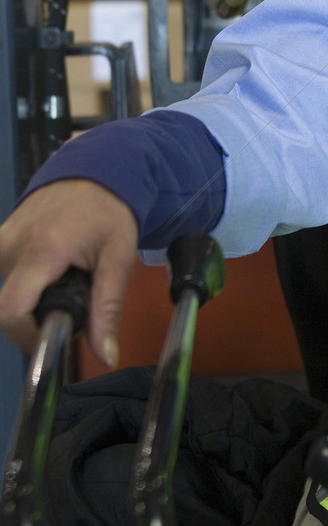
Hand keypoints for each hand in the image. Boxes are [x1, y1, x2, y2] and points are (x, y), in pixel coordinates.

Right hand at [0, 180, 137, 365]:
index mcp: (42, 251)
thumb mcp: (118, 258)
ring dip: (34, 297)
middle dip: (36, 318)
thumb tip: (107, 357)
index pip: (11, 311)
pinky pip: (5, 273)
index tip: (55, 339)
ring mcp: (1, 239)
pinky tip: (51, 270)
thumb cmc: (110, 211)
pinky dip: (26, 281)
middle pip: (8, 306)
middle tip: (71, 304)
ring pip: (7, 290)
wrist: (96, 168)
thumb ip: (108, 308)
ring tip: (66, 280)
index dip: (27, 337)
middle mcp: (11, 246)